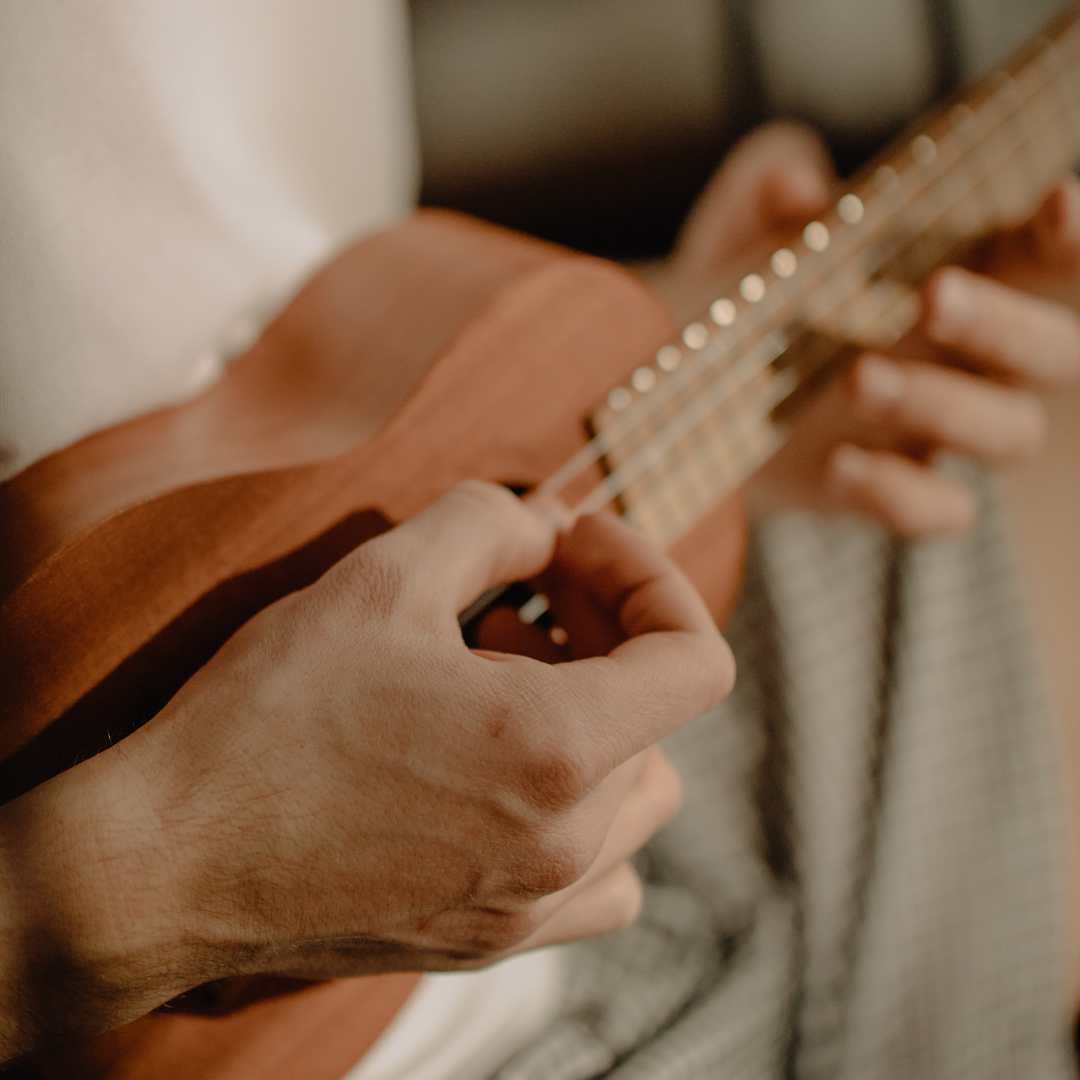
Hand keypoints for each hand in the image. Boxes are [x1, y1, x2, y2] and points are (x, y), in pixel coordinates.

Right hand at [0, 481, 732, 1056]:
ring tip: (504, 678)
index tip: (576, 549)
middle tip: (521, 600)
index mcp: (556, 751)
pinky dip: (581, 815)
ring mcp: (530, 906)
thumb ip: (489, 524)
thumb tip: (545, 527)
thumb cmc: (265, 721)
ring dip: (599, 722)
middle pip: (661, 721)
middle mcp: (563, 844)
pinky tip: (503, 773)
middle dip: (606, 635)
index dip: (650, 578)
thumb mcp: (379, 577)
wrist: (167, 861)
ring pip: (637, 800)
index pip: (696, 659)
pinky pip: (596, 880)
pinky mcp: (489, 941)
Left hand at [647, 123, 1079, 537]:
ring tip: (855, 379)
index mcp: (964, 278)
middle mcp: (973, 359)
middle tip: (934, 297)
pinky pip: (940, 510)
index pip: (1045, 258)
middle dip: (1005, 323)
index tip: (1055, 201)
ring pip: (1010, 433)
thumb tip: (799, 187)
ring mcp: (939, 433)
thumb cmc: (743, 295)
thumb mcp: (739, 232)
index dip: (1066, 238)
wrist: (689, 392)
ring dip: (942, 405)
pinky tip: (839, 463)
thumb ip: (766, 190)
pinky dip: (900, 492)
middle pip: (1055, 353)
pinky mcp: (894, 492)